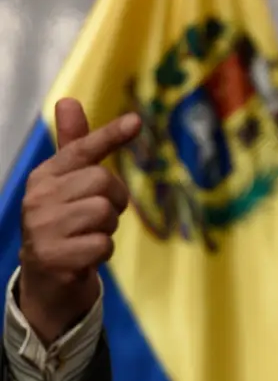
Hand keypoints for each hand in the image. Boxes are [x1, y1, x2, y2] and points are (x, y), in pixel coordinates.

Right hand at [18, 98, 140, 345]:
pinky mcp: (54, 257)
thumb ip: (74, 147)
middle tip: (97, 218)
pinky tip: (85, 257)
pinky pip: (103, 244)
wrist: (47, 280)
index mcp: (45, 176)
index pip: (82, 150)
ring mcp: (43, 228)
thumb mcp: (68, 185)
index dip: (110, 135)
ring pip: (105, 213)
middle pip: (104, 182)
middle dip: (113, 202)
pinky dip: (102, 253)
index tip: (136, 121)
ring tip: (87, 237)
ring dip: (107, 229)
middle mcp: (38, 198)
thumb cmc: (65, 224)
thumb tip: (68, 100)